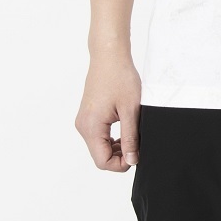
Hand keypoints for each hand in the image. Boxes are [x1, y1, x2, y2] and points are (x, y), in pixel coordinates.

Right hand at [75, 54, 142, 171]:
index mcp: (92, 127)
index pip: (103, 161)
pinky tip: (124, 129)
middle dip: (120, 156)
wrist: (109, 56)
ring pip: (99, 147)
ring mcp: (83, 121)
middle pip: (100, 156)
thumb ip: (130, 138)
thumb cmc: (120, 77)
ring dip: (116, 147)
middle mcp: (83, 126)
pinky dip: (111, 138)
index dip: (121, 164)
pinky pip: (98, 136)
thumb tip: (132, 160)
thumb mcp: (130, 110)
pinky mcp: (87, 116)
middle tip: (137, 144)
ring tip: (132, 134)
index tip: (136, 154)